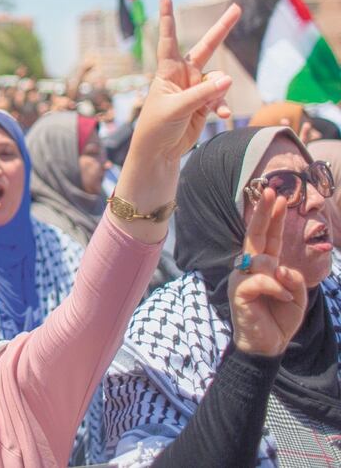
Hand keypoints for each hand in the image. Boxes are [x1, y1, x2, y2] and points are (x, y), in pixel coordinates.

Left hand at [131, 0, 238, 163]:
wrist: (160, 151)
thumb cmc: (156, 127)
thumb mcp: (176, 108)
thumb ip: (202, 94)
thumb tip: (228, 79)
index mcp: (168, 71)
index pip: (168, 40)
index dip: (168, 18)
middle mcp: (183, 76)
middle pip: (205, 48)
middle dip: (222, 30)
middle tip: (237, 8)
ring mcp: (195, 89)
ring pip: (218, 81)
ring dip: (217, 94)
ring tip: (209, 109)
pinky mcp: (204, 104)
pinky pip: (220, 98)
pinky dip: (221, 106)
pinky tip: (221, 116)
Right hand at [229, 188, 307, 356]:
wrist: (266, 346)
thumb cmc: (279, 320)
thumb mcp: (297, 296)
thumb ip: (293, 278)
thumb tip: (279, 267)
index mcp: (264, 266)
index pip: (268, 237)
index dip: (273, 217)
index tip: (278, 197)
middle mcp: (250, 267)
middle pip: (255, 235)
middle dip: (264, 212)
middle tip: (270, 190)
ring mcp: (241, 277)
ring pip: (263, 260)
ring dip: (281, 277)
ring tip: (286, 296)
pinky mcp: (238, 290)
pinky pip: (261, 279)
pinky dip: (277, 288)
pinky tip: (281, 299)